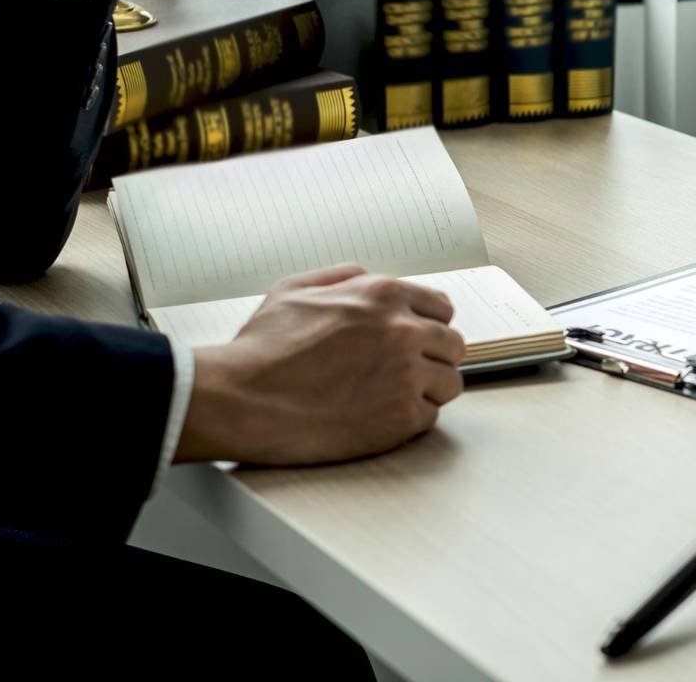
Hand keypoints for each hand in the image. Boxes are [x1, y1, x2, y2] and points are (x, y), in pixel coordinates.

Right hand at [176, 264, 467, 465]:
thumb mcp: (295, 288)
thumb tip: (367, 277)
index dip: (429, 325)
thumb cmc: (261, 348)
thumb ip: (341, 276)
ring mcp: (407, 376)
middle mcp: (404, 331)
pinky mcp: (401, 418)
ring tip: (393, 397)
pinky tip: (380, 417)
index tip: (418, 341)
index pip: (441, 308)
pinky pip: (430, 416)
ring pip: (450, 382)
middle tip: (407, 372)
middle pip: (453, 345)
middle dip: (434, 357)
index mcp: (383, 295)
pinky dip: (410, 419)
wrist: (241, 400)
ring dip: (428, 389)